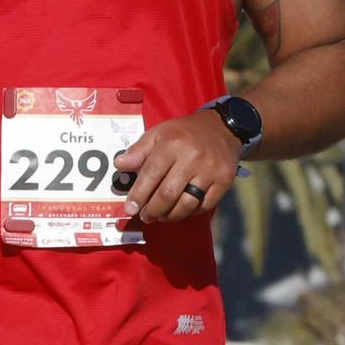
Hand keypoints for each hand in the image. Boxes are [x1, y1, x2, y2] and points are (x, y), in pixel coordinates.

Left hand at [116, 111, 243, 227]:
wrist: (223, 127)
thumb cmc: (185, 132)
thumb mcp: (159, 133)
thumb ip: (139, 150)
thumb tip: (120, 165)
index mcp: (172, 143)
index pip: (151, 174)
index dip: (138, 195)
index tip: (131, 209)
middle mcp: (192, 157)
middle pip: (168, 194)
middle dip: (153, 210)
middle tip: (145, 216)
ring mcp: (210, 171)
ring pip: (186, 204)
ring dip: (170, 215)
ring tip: (161, 216)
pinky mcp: (224, 180)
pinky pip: (204, 205)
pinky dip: (190, 212)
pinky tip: (181, 209)